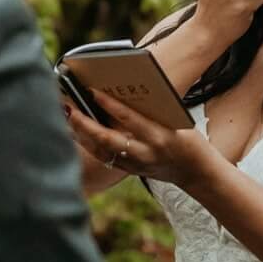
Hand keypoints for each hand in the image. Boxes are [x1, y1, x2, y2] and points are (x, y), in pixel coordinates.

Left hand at [64, 92, 220, 193]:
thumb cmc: (185, 138)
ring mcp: (135, 165)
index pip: (128, 118)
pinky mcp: (130, 171)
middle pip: (106, 138)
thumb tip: (118, 93)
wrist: (196, 171)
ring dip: (81, 134)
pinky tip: (77, 132)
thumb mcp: (173, 121)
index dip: (108, 103)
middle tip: (68, 107)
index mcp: (158, 135)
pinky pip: (104, 157)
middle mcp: (144, 153)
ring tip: (67, 116)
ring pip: (100, 150)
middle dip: (84, 123)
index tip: (91, 90)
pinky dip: (89, 144)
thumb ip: (148, 111)